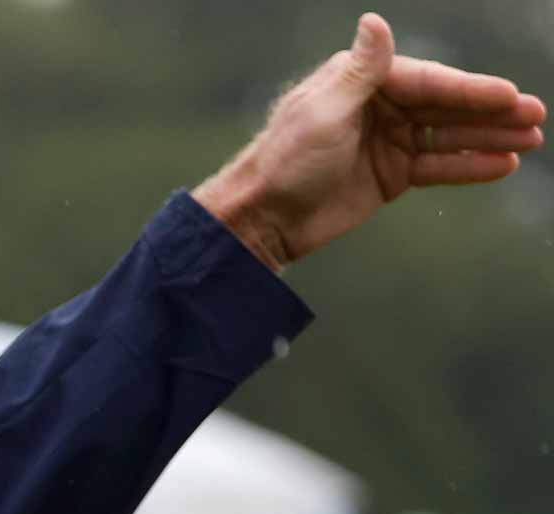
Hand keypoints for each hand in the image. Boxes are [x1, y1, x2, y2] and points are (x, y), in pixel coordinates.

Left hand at [193, 12, 544, 271]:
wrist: (262, 217)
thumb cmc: (285, 160)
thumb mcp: (324, 112)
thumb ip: (360, 71)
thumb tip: (375, 21)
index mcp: (362, 81)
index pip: (428, 82)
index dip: (470, 90)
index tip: (509, 97)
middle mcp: (378, 105)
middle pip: (445, 106)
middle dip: (491, 112)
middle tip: (535, 117)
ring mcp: (387, 141)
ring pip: (448, 136)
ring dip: (489, 138)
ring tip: (530, 140)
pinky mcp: (389, 175)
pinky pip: (437, 167)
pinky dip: (468, 166)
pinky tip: (501, 165)